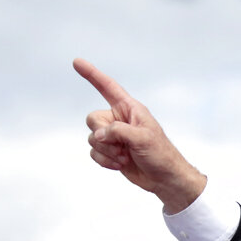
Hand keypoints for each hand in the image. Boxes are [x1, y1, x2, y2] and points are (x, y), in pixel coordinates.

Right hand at [74, 58, 206, 212]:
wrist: (164, 179)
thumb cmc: (160, 154)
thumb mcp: (143, 138)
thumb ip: (118, 131)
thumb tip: (98, 135)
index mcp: (130, 108)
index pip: (107, 87)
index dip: (92, 74)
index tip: (76, 62)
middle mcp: (119, 120)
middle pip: (93, 119)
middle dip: (103, 136)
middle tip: (122, 146)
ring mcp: (113, 137)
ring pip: (92, 139)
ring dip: (107, 152)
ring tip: (125, 157)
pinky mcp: (110, 152)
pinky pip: (94, 152)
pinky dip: (104, 161)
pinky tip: (120, 165)